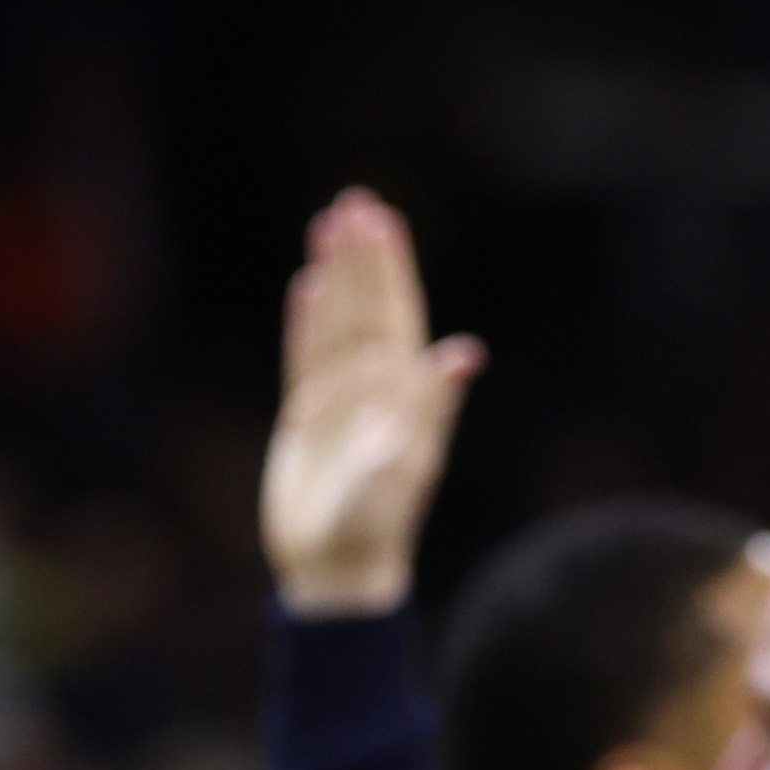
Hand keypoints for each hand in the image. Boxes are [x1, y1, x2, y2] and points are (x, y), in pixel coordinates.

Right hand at [260, 191, 482, 616]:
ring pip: (337, 324)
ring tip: (328, 227)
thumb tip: (464, 353)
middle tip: (355, 201)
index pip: (397, 314)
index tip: (381, 220)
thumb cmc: (377, 524)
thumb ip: (429, 407)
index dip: (389, 269)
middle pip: (367, 308)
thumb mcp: (404, 467)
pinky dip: (307, 322)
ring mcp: (343, 401)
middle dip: (362, 257)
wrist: (339, 567)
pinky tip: (306, 285)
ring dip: (335, 279)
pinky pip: (306, 358)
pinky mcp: (309, 420)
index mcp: (406, 393)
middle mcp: (378, 389)